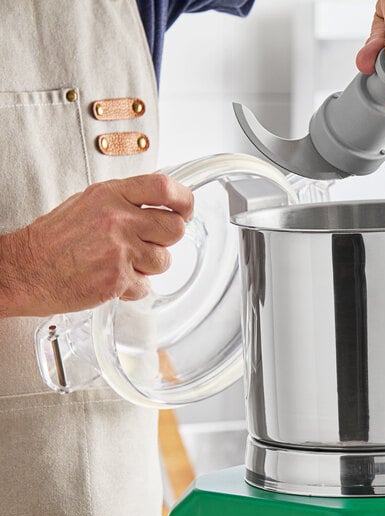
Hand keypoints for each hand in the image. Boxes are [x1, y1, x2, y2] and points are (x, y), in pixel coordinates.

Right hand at [0, 173, 193, 316]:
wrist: (25, 270)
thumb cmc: (55, 240)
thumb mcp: (89, 204)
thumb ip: (125, 203)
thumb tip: (161, 207)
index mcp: (110, 195)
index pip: (163, 187)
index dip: (184, 200)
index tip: (186, 210)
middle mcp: (117, 219)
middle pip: (174, 228)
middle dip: (167, 240)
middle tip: (149, 245)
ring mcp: (118, 249)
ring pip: (164, 261)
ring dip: (149, 267)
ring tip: (123, 264)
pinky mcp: (117, 278)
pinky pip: (146, 286)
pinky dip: (133, 288)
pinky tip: (113, 280)